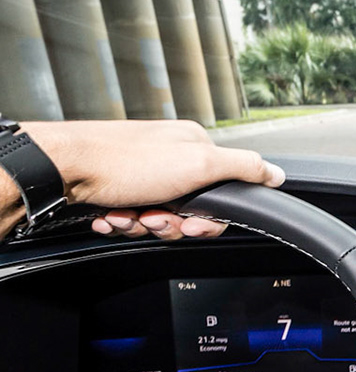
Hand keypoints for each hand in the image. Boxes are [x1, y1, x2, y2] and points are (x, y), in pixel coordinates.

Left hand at [20, 119, 283, 240]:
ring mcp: (141, 173)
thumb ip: (243, 168)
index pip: (223, 193)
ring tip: (124, 214)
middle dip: (171, 223)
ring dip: (141, 224)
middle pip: (190, 210)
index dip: (207, 218)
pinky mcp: (116, 187)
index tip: (191, 223)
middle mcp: (169, 157)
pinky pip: (131, 216)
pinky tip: (110, 214)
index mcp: (193, 147)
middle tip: (154, 218)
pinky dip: (120, 221)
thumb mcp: (198, 163)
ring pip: (158, 216)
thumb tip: (277, 173)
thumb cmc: (123, 162)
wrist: (62, 169)